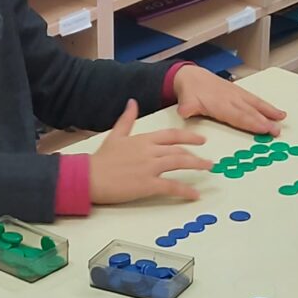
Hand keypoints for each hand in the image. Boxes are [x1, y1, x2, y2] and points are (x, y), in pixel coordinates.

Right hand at [89, 99, 205, 205]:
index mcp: (143, 139)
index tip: (201, 140)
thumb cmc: (101, 159)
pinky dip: (185, 190)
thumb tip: (132, 102)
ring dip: (196, 166)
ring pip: (179, 164)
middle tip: (208, 161)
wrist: (89, 177)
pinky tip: (195, 194)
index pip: (172, 135)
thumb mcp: (115, 135)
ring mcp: (150, 168)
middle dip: (196, 155)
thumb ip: (127, 119)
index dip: (189, 136)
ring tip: (208, 170)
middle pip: (179, 150)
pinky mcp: (147, 185)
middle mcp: (150, 151)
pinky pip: (171, 186)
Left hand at [173, 65, 285, 135]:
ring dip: (269, 112)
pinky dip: (267, 107)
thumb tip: (185, 111)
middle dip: (264, 121)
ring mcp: (237, 95)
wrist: (191, 76)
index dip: (251, 123)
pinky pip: (256, 100)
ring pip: (256, 105)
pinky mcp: (240, 93)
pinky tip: (277, 113)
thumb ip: (188, 108)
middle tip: (276, 131)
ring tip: (281, 119)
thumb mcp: (185, 101)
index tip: (263, 129)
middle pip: (250, 112)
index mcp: (219, 104)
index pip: (238, 116)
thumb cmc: (190, 92)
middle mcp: (231, 99)